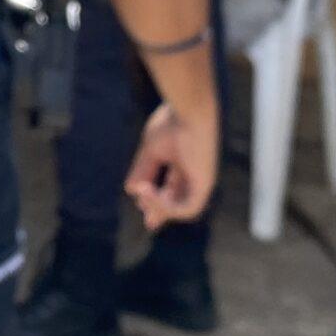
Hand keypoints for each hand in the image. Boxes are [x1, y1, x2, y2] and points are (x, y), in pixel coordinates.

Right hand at [124, 101, 216, 228]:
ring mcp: (201, 180)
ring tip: (141, 193)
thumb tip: (130, 190)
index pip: (172, 187)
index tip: (140, 205)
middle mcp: (195, 172)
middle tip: (149, 223)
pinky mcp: (205, 185)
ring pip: (181, 207)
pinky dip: (166, 207)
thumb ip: (142, 170)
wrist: (189, 112)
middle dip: (161, 211)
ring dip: (158, 206)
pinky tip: (149, 193)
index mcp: (184, 161)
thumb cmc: (172, 123)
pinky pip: (187, 208)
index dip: (156, 199)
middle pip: (178, 199)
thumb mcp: (151, 150)